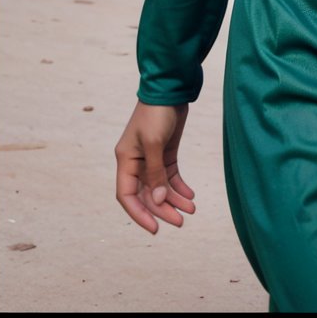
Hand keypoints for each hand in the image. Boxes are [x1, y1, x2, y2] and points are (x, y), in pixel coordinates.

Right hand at [115, 101, 195, 232]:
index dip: (139, 214)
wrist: (170, 89)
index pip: (127, 195)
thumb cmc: (156, 113)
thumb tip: (159, 199)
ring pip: (160, 187)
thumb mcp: (154, 143)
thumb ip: (155, 173)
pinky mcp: (165, 153)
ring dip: (174, 200)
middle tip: (180, 222)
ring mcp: (151, 158)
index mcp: (125, 160)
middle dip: (163, 209)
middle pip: (147, 194)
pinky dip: (179, 187)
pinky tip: (190, 196)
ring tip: (191, 210)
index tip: (154, 228)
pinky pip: (170, 176)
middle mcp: (135, 162)